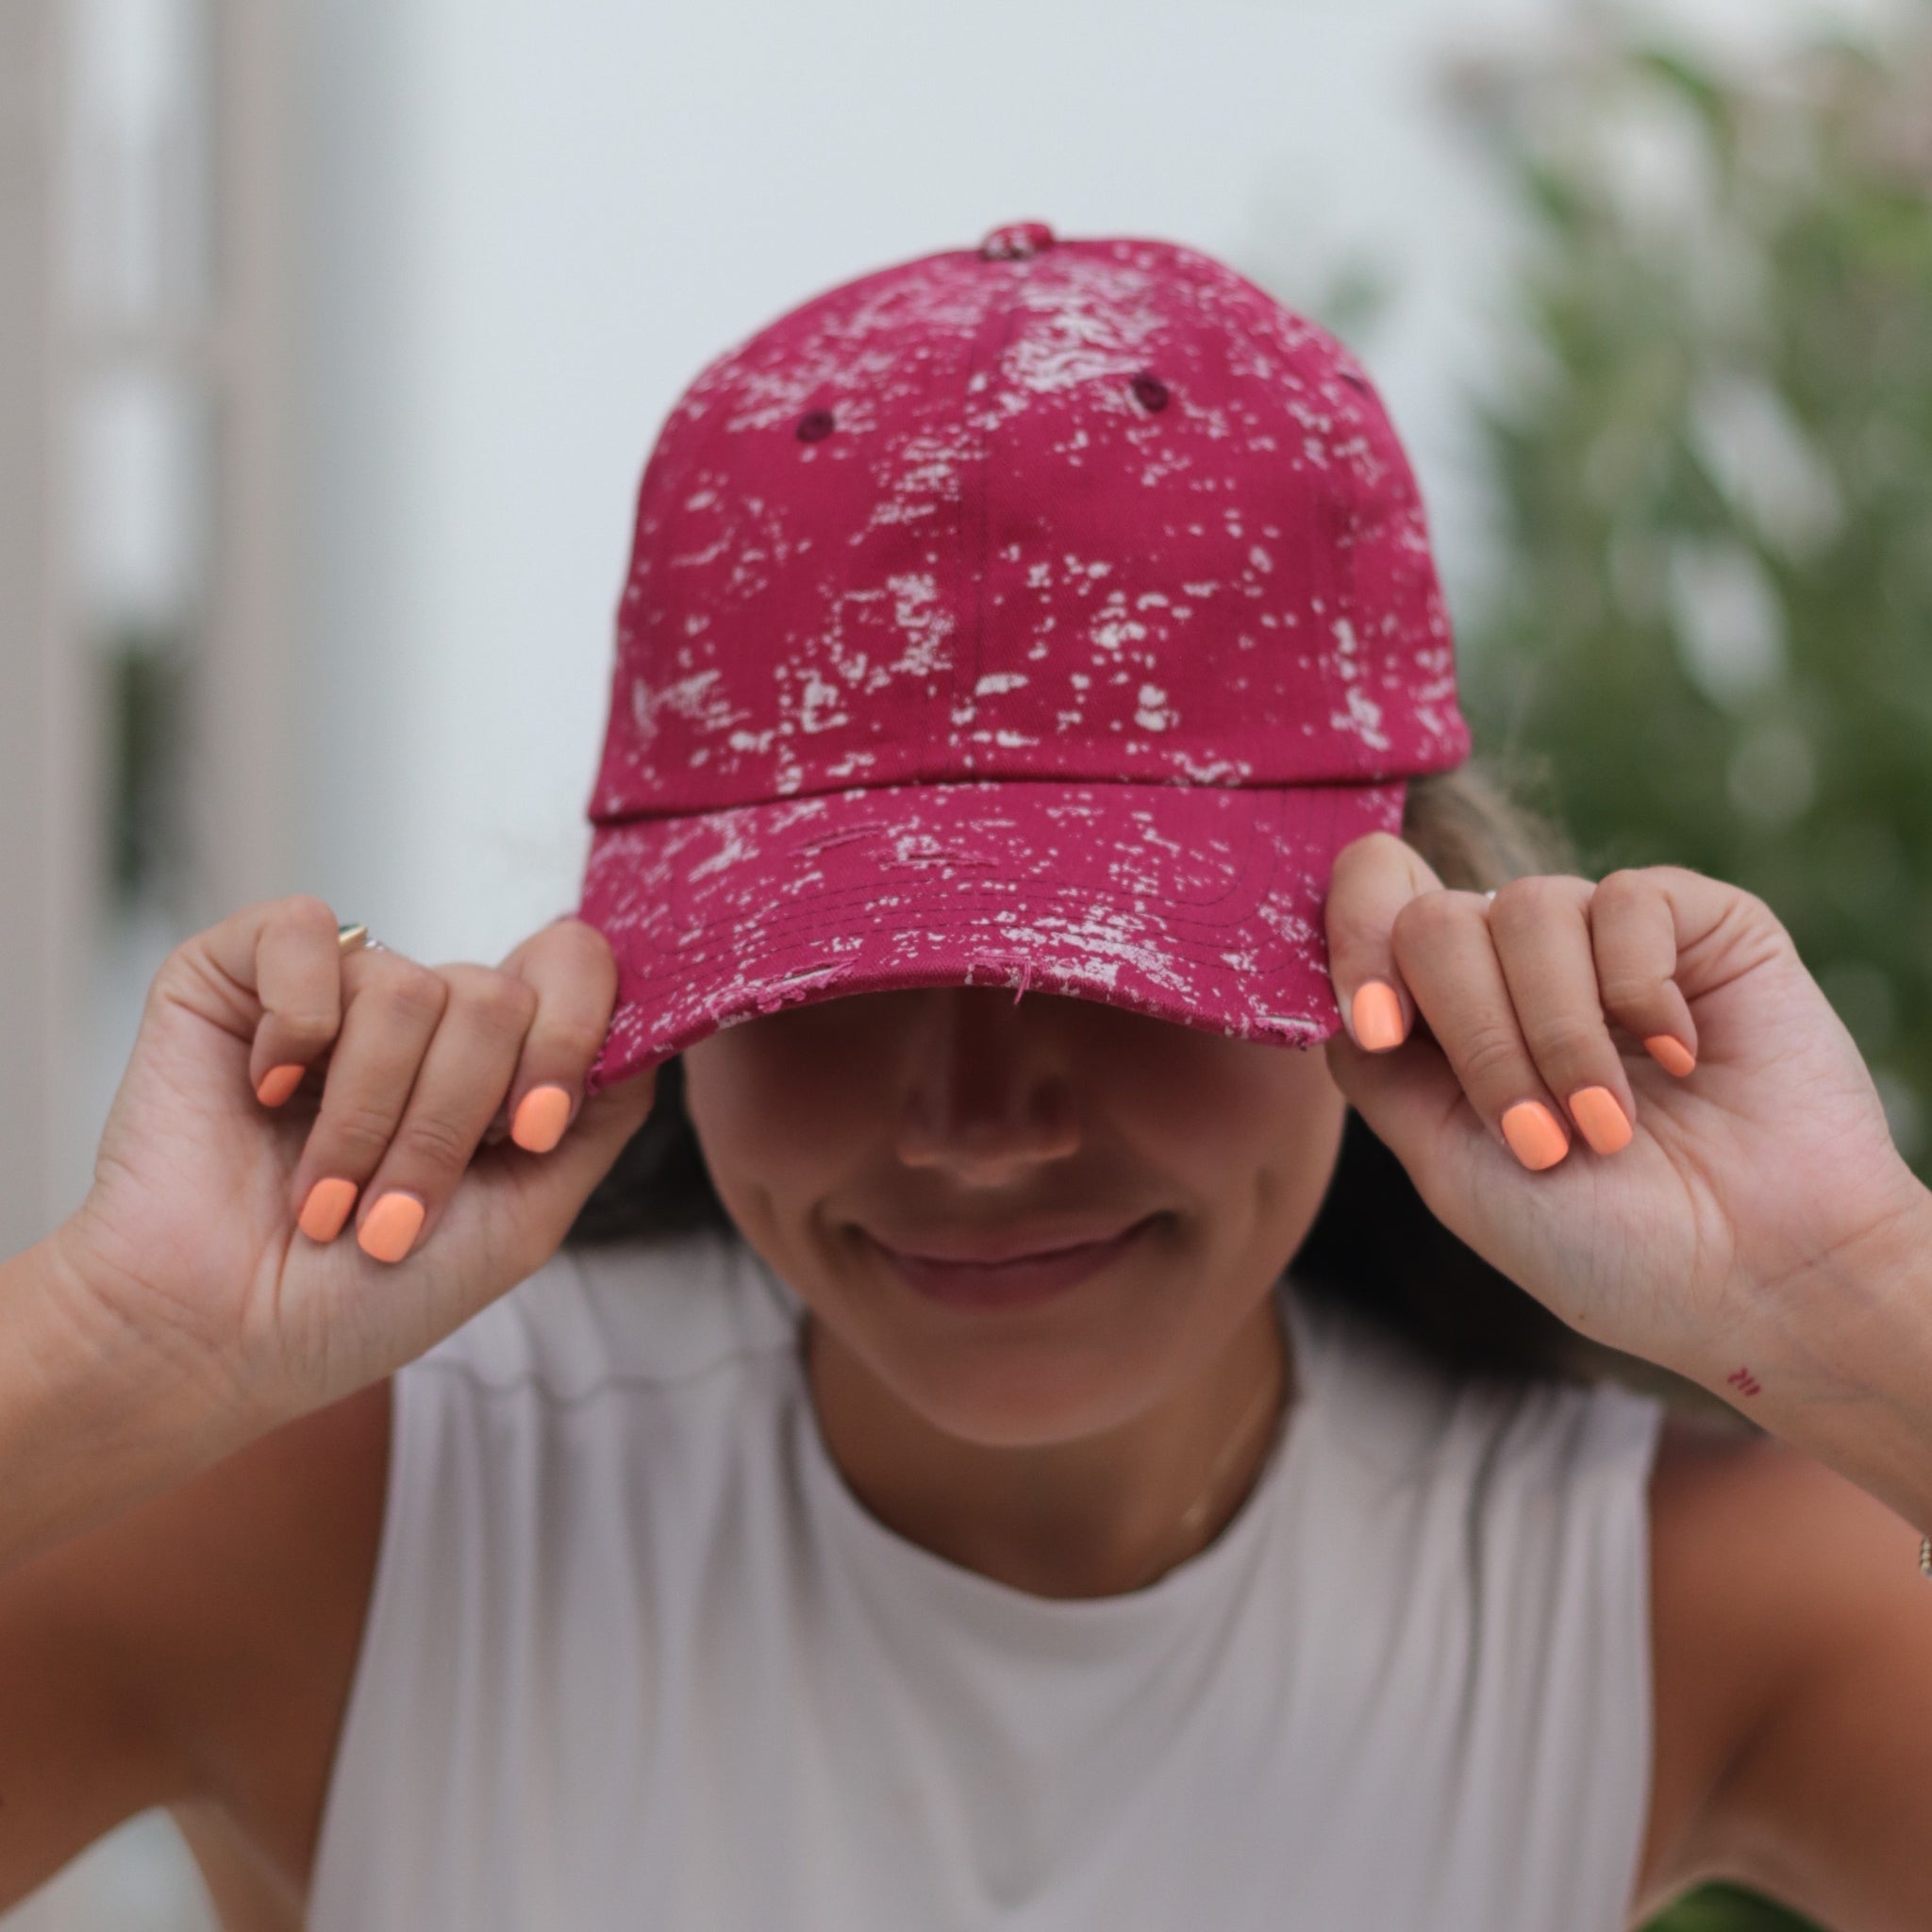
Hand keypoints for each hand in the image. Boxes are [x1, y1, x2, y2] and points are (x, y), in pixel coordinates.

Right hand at [53, 898, 656, 1429]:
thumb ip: (601, 1116)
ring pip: (410, 987)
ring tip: (323, 1193)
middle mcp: (424, 1013)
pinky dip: (295, 1029)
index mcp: (495, 1061)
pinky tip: (265, 1095)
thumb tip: (651, 1025)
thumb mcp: (525, 1218)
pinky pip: (309, 932)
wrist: (217, 1340)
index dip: (569, 1040)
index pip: (576, 968)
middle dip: (449, 1125)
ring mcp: (334, 988)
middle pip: (496, 997)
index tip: (528, 1133)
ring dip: (369, 1117)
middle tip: (390, 1212)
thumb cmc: (365, 1298)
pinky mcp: (238, 971)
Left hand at [1320, 833, 1929, 1387]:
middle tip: (1538, 1137)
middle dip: (1475, 1035)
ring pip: (1523, 909)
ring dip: (1559, 1036)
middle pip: (1432, 918)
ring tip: (1609, 1127)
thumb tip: (1329, 990)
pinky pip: (1626, 900)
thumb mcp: (1449, 1167)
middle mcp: (1512, 964)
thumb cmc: (1600, 1242)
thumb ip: (1377, 1070)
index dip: (1353, 946)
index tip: (1379, 1028)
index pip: (1367, 909)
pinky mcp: (1696, 922)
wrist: (1755, 1278)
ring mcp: (1602, 937)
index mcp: (1442, 1016)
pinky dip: (1639, 993)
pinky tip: (1680, 1058)